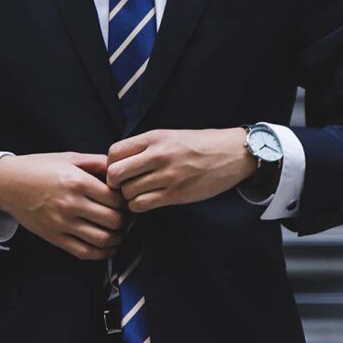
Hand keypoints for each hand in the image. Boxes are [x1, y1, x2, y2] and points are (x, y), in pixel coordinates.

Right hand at [0, 152, 126, 259]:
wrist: (7, 183)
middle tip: (124, 217)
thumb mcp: (69, 158)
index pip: (115, 199)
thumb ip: (97, 162)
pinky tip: (107, 248)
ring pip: (102, 239)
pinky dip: (101, 253)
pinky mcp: (54, 237)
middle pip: (113, 220)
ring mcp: (62, 223)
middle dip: (124, 221)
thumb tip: (120, 168)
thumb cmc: (38, 168)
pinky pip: (83, 252)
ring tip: (118, 233)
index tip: (125, 201)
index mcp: (77, 182)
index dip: (126, 202)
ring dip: (117, 239)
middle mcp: (71, 204)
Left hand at [106, 128, 256, 212]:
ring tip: (138, 193)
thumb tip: (117, 162)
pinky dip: (139, 206)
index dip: (110, 164)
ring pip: (127, 192)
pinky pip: (142, 204)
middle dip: (115, 183)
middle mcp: (158, 155)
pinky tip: (147, 201)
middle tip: (124, 186)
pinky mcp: (176, 194)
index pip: (114, 152)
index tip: (119, 170)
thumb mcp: (169, 136)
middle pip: (115, 174)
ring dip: (128, 197)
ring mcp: (167, 176)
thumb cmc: (199, 145)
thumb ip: (144, 147)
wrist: (232, 154)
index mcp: (154, 137)